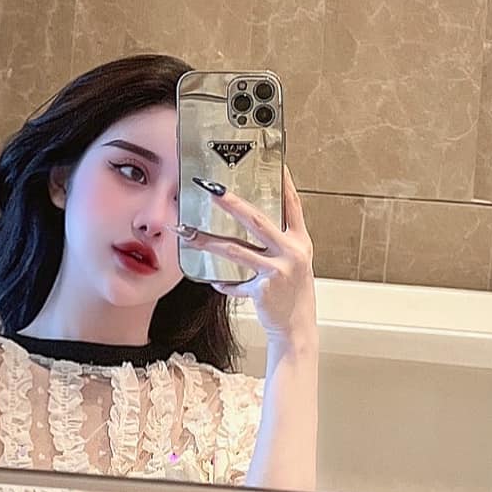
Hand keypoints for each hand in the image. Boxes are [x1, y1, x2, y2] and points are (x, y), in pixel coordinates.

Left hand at [180, 167, 316, 351]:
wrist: (296, 328)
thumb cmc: (291, 294)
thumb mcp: (292, 263)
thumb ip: (276, 243)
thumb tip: (250, 221)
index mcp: (300, 241)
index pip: (292, 205)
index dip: (283, 183)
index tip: (272, 163)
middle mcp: (292, 252)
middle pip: (256, 220)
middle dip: (232, 203)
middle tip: (211, 190)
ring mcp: (278, 270)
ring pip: (236, 250)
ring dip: (209, 241)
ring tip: (190, 234)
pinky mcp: (264, 288)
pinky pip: (236, 282)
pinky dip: (224, 283)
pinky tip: (216, 283)